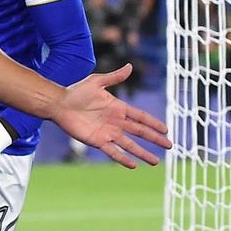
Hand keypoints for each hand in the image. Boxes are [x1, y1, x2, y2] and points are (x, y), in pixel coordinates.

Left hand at [52, 65, 171, 167]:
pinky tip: (133, 165)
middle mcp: (116, 122)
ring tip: (155, 162)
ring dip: (143, 153)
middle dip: (155, 139)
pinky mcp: (98, 141)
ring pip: (130, 145)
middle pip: (140, 132)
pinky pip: (113, 152)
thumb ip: (114, 77)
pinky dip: (123, 159)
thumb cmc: (76, 92)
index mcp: (119, 108)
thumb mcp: (97, 82)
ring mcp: (108, 133)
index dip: (154, 123)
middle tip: (169, 146)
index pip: (141, 117)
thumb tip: (130, 66)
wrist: (60, 104)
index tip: (166, 129)